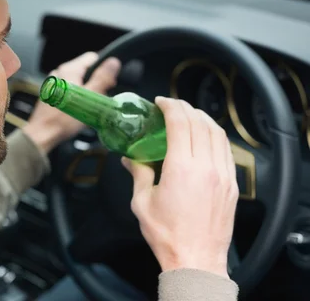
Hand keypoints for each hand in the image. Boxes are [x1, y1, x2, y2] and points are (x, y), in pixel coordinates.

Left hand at [22, 52, 120, 153]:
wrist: (43, 135)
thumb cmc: (64, 120)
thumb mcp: (90, 98)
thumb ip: (102, 78)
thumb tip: (113, 62)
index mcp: (69, 69)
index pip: (92, 57)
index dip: (104, 68)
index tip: (109, 82)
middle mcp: (59, 73)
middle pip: (85, 70)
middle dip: (96, 82)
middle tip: (99, 97)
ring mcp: (54, 83)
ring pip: (78, 81)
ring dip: (87, 91)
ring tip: (89, 105)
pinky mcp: (52, 93)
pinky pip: (69, 90)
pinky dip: (77, 96)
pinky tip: (78, 109)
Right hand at [122, 97, 237, 277]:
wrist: (195, 260)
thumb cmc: (169, 236)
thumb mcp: (142, 202)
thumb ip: (138, 174)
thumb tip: (131, 160)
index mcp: (181, 168)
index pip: (180, 123)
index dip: (170, 107)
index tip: (160, 103)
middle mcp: (206, 168)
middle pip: (200, 123)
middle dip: (185, 108)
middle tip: (171, 106)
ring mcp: (222, 176)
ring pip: (218, 134)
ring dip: (202, 119)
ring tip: (189, 116)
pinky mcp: (231, 186)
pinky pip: (227, 150)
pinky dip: (215, 136)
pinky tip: (205, 138)